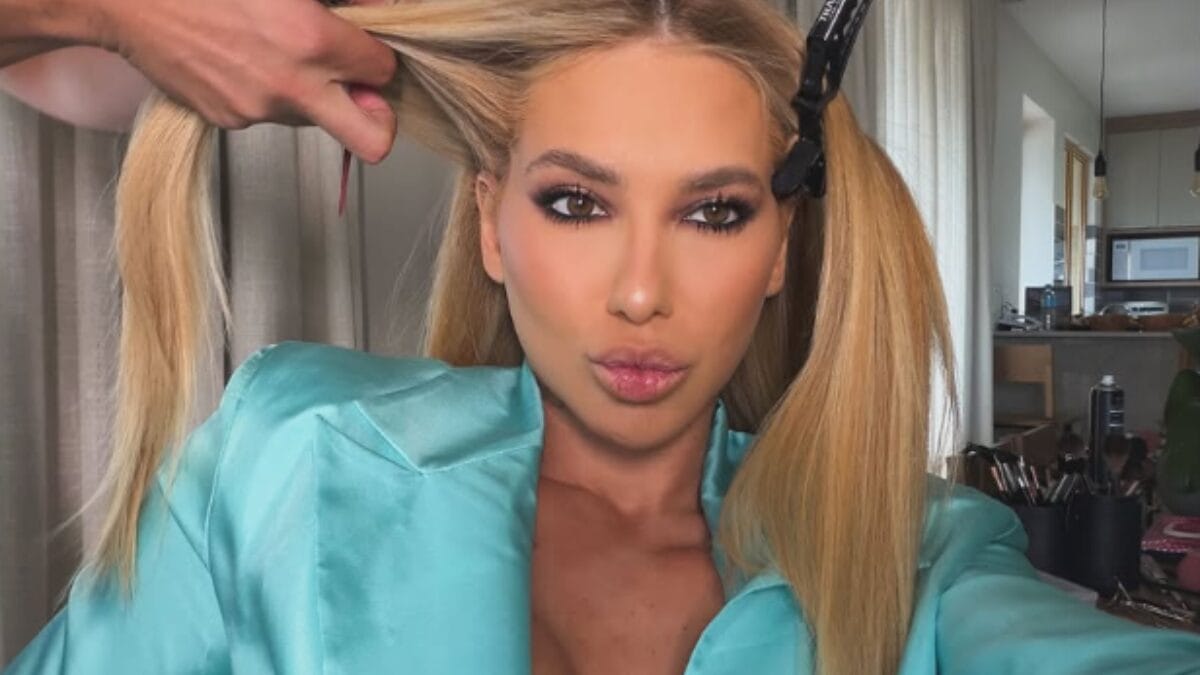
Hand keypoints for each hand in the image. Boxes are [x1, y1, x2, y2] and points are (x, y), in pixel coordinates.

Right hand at [96, 0, 397, 162]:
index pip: (383, 72)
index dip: (379, 57)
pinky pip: (267, 114)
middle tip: (365, 95)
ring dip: (311, 92)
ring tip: (275, 52)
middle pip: (371, 140)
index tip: (367, 48)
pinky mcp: (227, 120)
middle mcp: (291, 86)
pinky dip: (266, 91)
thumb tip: (373, 13)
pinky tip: (241, 58)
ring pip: (313, 118)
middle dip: (378, 122)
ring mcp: (258, 109)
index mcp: (312, 41)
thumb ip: (340, 3)